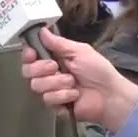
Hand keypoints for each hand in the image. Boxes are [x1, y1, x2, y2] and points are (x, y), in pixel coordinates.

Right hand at [21, 27, 137, 130]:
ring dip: (57, 83)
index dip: (28, 55)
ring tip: (73, 83)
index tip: (32, 54)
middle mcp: (49, 75)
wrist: (110, 96)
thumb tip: (42, 31)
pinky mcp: (55, 106)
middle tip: (57, 68)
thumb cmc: (99, 71)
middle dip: (42, 69)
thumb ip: (58, 43)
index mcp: (54, 59)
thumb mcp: (80, 51)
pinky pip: (48, 99)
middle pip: (28, 72)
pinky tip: (75, 96)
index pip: (30, 57)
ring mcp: (51, 91)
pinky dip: (63, 96)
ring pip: (36, 86)